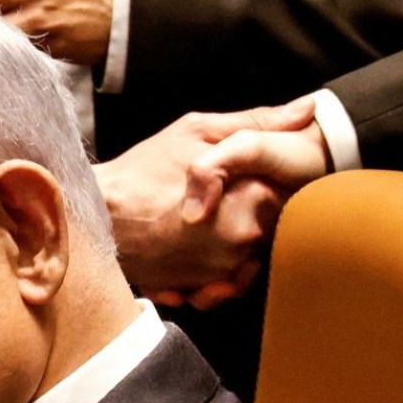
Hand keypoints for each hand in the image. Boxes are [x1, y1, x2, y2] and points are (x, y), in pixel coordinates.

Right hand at [94, 97, 315, 308]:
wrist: (94, 217)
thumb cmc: (142, 171)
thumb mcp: (197, 131)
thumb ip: (258, 123)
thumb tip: (308, 109)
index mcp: (252, 202)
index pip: (290, 194)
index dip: (270, 183)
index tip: (248, 177)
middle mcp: (243, 244)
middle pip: (270, 231)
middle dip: (252, 215)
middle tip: (220, 198)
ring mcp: (220, 274)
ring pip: (247, 261)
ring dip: (234, 246)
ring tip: (201, 223)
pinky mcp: (197, 292)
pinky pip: (221, 289)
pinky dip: (213, 276)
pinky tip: (194, 253)